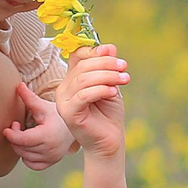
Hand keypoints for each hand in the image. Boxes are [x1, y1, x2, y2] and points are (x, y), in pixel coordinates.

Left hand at [2, 83, 75, 169]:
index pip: (24, 140)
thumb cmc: (57, 115)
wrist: (74, 125)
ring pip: (25, 157)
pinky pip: (32, 165)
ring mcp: (51, 158)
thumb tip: (18, 85)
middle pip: (22, 149)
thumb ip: (29, 98)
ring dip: (19, 146)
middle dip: (14, 138)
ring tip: (22, 134)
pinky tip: (28, 146)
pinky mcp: (51, 162)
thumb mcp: (43, 106)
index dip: (12, 135)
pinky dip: (26, 157)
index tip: (6, 128)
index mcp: (48, 135)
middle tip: (15, 126)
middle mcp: (50, 149)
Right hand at [56, 44, 130, 158]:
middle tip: (124, 67)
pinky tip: (113, 92)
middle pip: (82, 66)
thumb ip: (107, 67)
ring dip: (107, 76)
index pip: (76, 56)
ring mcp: (64, 102)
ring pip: (83, 80)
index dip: (93, 51)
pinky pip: (83, 96)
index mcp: (72, 80)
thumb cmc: (109, 114)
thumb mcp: (111, 85)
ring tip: (124, 79)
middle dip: (106, 64)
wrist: (110, 141)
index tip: (113, 52)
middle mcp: (64, 89)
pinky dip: (100, 90)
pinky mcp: (69, 114)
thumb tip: (109, 47)